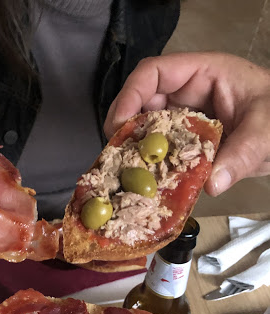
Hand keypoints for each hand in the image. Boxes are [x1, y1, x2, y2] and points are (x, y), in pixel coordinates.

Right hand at [104, 52, 269, 195]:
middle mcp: (188, 92)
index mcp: (204, 74)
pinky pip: (160, 145)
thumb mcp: (266, 131)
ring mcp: (185, 116)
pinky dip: (149, 161)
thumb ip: (242, 154)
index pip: (154, 73)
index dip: (130, 95)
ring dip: (134, 146)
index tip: (119, 124)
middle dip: (123, 125)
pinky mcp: (185, 138)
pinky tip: (145, 177)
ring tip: (126, 167)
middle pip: (141, 100)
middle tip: (116, 153)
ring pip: (146, 125)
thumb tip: (212, 183)